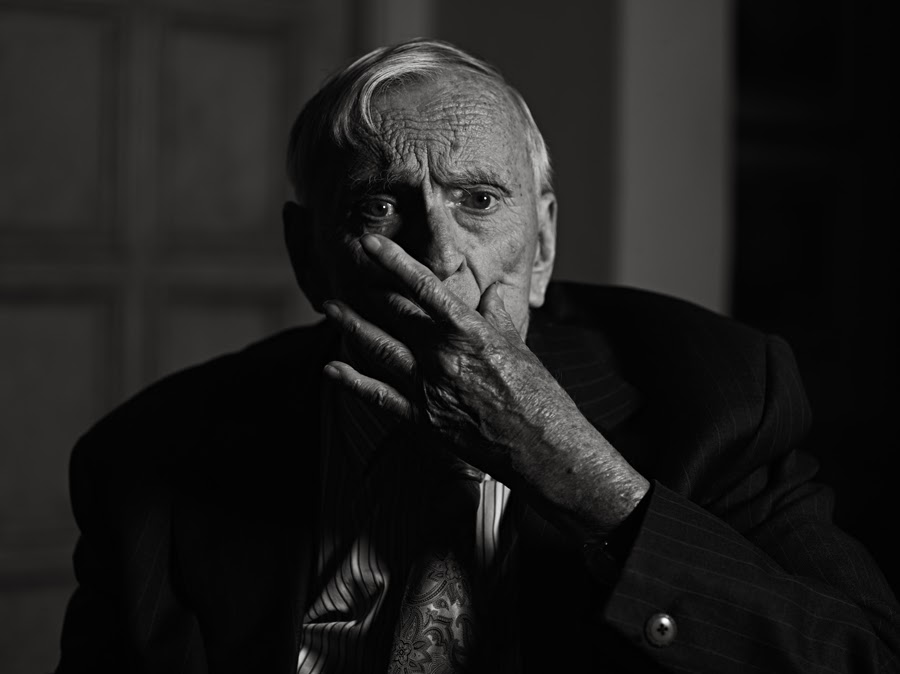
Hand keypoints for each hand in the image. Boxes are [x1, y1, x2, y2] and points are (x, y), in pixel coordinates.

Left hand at [322, 233, 647, 538]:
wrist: (541, 448)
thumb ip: (497, 316)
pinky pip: (379, 397)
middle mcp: (443, 355)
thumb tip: (490, 291)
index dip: (393, 262)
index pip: (424, 286)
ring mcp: (429, 388)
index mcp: (469, 331)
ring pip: (378, 349)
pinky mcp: (422, 419)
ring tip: (331, 308)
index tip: (370, 243)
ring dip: (351, 326)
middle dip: (369, 292)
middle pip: (395, 314)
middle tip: (349, 276)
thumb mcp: (518, 347)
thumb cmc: (537, 396)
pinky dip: (352, 382)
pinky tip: (332, 368)